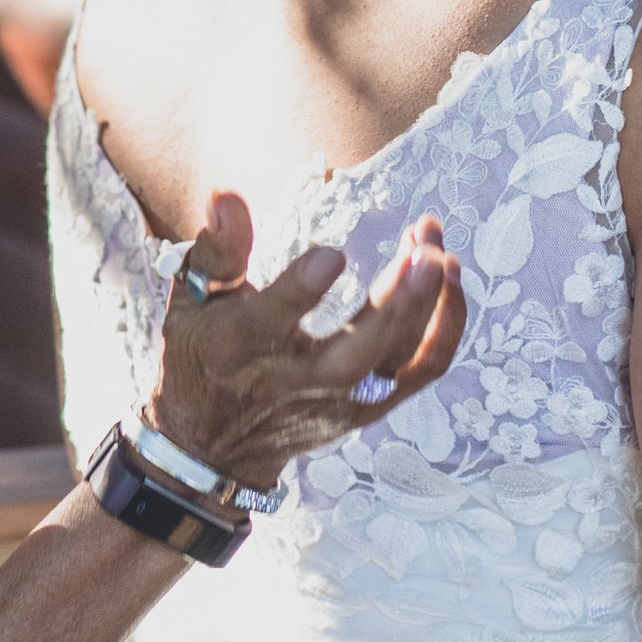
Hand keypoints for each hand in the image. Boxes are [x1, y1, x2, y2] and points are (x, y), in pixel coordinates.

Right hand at [144, 201, 463, 489]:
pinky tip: (449, 278)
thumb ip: (217, 249)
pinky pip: (423, 370)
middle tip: (423, 251)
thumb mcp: (192, 301)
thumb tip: (227, 195)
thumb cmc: (204, 354)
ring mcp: (339, 401)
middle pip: (354, 354)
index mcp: (237, 348)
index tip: (331, 254)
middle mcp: (292, 382)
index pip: (269, 321)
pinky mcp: (369, 407)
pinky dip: (446, 328)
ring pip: (398, 361)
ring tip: (436, 246)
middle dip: (396, 303)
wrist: (214, 446)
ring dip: (429, 303)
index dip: (300, 291)